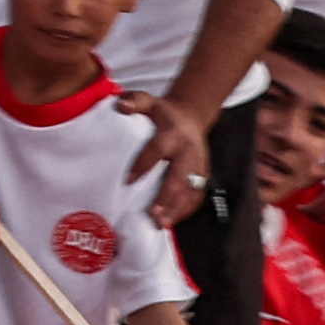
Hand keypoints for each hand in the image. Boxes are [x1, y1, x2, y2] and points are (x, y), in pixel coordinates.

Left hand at [128, 91, 216, 228]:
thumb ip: (135, 101)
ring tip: (160, 223)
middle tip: (152, 214)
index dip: (143, 165)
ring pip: (191, 190)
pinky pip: (197, 195)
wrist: (191, 116)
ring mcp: (199, 165)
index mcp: (174, 133)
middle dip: (167, 196)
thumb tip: (121, 105)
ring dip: (177, 209)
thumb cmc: (163, 112)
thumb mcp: (149, 101)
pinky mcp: (204, 175)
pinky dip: (186, 210)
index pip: (157, 150)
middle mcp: (189, 151)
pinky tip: (171, 221)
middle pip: (180, 176)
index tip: (127, 181)